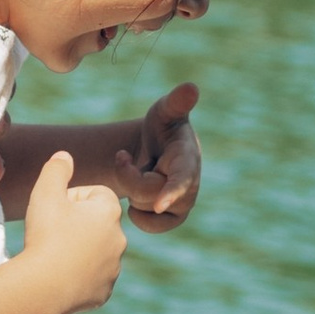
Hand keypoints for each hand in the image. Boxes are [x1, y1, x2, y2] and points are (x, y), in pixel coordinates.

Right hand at [20, 144, 125, 313]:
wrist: (42, 287)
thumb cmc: (45, 235)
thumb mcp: (45, 192)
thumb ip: (56, 169)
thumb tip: (65, 155)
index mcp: (110, 211)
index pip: (95, 194)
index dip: (72, 198)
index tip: (56, 210)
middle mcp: (119, 238)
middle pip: (97, 223)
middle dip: (77, 225)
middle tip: (51, 233)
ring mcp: (113, 268)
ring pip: (96, 252)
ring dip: (79, 251)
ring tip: (53, 256)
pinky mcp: (104, 292)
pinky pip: (92, 279)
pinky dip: (78, 277)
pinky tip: (59, 277)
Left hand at [109, 77, 201, 231]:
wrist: (158, 149)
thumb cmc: (163, 126)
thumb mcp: (165, 110)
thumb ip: (176, 101)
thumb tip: (191, 87)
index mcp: (188, 158)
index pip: (182, 179)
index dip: (172, 192)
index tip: (160, 205)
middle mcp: (191, 183)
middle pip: (150, 193)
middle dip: (128, 175)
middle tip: (123, 158)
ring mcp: (184, 202)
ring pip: (147, 208)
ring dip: (132, 190)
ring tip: (136, 171)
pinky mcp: (174, 217)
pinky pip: (152, 226)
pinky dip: (138, 215)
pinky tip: (134, 199)